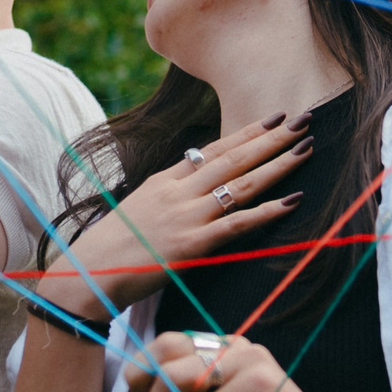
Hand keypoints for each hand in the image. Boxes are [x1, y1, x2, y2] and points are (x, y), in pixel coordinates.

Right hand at [38, 112, 315, 318]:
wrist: (87, 273)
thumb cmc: (112, 245)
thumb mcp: (140, 205)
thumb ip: (170, 189)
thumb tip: (195, 175)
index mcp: (166, 180)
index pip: (215, 149)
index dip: (247, 133)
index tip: (274, 118)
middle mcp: (179, 192)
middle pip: (234, 158)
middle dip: (271, 138)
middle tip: (303, 120)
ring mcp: (187, 217)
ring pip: (242, 184)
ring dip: (277, 165)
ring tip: (305, 149)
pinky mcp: (192, 245)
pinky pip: (238, 224)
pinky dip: (267, 212)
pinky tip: (293, 201)